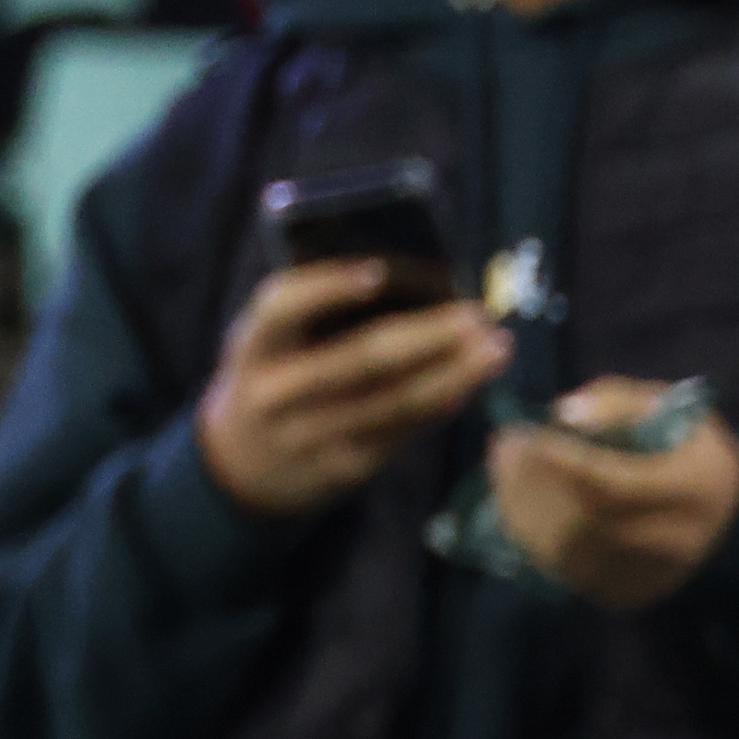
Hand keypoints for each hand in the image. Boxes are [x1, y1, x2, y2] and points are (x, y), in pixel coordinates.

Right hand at [196, 259, 505, 519]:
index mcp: (250, 348)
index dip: (326, 287)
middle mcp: (274, 395)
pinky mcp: (343, 468)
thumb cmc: (272, 377)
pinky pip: (403, 432)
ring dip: (454, 373)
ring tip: (496, 346)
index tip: (379, 270)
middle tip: (476, 313)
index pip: (281, 308)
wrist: (242, 464)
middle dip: (428, 333)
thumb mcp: (268, 346)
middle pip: (360, 358)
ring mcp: (308, 437)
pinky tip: (469, 383)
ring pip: (395, 401)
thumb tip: (408, 288)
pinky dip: (442, 403)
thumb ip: (313, 319)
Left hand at [489, 382, 738, 612]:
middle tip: (500, 447)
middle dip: (531, 483)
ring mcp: (655, 570)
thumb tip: (565, 415)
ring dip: (521, 510)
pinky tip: (512, 503)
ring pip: (568, 552)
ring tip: (499, 469)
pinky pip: (567, 571)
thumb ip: (614, 403)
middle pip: (585, 522)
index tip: (521, 434)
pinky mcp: (630, 589)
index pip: (614, 484)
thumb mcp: (660, 404)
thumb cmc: (679, 440)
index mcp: (696, 486)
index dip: (561, 461)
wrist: (709, 497)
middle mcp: (681, 537)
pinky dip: (531, 539)